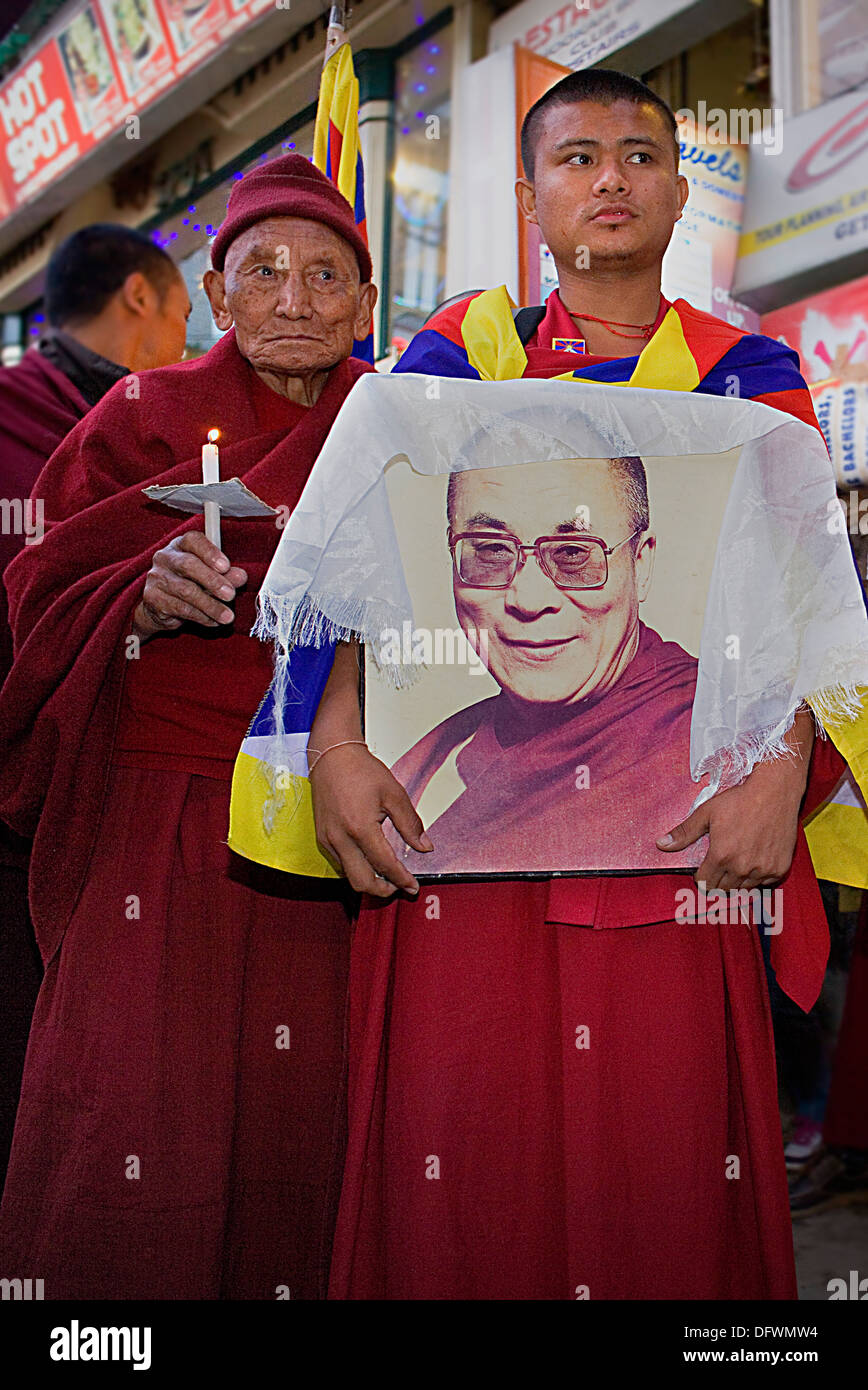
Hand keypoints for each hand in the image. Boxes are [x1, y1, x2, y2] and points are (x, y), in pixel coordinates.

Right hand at [132, 532, 247, 639]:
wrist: (161, 606)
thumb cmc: (191, 584)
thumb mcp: (212, 577)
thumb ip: (226, 575)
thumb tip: (241, 576)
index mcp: (181, 545)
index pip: (193, 540)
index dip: (210, 552)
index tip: (226, 566)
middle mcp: (165, 557)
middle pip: (188, 565)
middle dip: (213, 581)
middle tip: (230, 595)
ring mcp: (157, 577)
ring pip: (186, 590)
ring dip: (211, 605)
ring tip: (228, 616)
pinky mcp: (153, 598)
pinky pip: (180, 608)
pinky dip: (201, 616)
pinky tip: (214, 621)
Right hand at [310, 742, 432, 896]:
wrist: (331, 756)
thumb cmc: (361, 770)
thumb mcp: (393, 793)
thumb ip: (410, 824)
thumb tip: (424, 846)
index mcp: (360, 827)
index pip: (385, 865)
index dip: (402, 880)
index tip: (413, 886)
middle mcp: (340, 838)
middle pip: (361, 882)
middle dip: (383, 891)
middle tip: (399, 887)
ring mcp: (328, 840)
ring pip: (349, 876)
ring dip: (369, 881)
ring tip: (387, 875)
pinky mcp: (322, 838)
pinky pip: (340, 864)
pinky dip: (356, 868)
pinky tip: (369, 860)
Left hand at [656, 755, 806, 889]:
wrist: (774, 792)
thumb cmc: (740, 800)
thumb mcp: (706, 813)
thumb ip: (684, 833)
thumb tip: (661, 844)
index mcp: (721, 856)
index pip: (704, 883)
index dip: (700, 876)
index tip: (704, 867)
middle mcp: (742, 868)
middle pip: (723, 890)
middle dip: (717, 881)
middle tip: (720, 865)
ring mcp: (763, 870)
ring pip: (743, 889)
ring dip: (737, 880)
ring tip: (737, 861)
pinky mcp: (780, 869)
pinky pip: (764, 884)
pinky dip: (758, 877)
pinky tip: (755, 860)